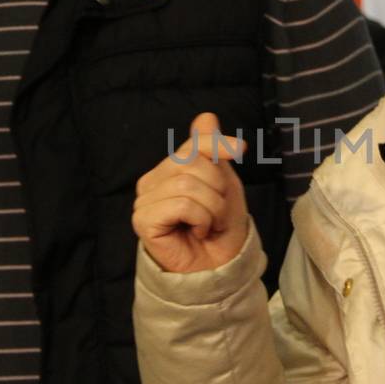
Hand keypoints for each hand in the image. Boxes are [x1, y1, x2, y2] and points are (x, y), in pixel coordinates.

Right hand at [132, 113, 249, 273]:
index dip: (219, 145)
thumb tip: (206, 116)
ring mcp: (145, 201)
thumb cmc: (220, 227)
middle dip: (218, 191)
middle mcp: (152, 181)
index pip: (194, 143)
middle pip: (193, 164)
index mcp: (169, 168)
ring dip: (212, 208)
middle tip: (217, 213)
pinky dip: (200, 219)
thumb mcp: (224, 182)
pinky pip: (181, 204)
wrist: (218, 267)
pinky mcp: (143, 220)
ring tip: (209, 224)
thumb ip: (210, 149)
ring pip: (188, 184)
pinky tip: (197, 232)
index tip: (240, 150)